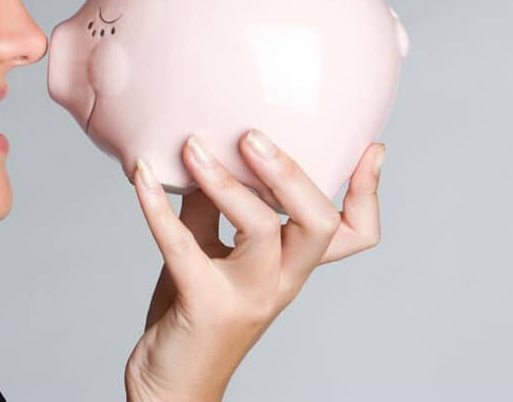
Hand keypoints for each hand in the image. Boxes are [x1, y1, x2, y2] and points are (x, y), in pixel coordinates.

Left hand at [124, 131, 384, 401]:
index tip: (371, 148)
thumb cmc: (193, 313)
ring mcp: (247, 296)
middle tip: (253, 135)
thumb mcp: (212, 252)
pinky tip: (141, 176)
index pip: (353, 235)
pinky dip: (158, 207)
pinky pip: (184, 246)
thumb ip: (214, 204)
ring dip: (225, 180)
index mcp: (292, 267)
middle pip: (318, 224)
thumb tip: (204, 145)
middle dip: (290, 172)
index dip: (368, 194)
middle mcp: (281, 282)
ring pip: (262, 229)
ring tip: (194, 145)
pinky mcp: (204, 305)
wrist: (171, 388)